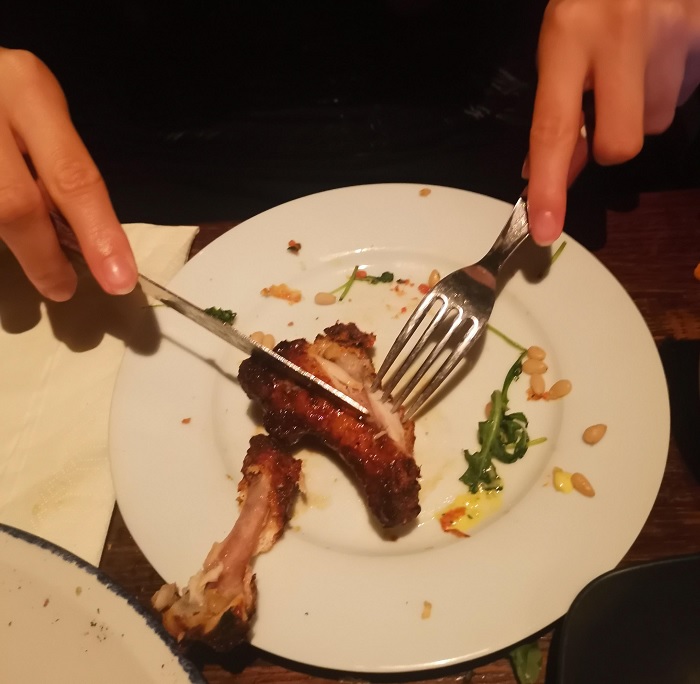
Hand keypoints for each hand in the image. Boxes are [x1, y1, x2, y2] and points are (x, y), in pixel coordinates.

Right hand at [0, 48, 136, 299]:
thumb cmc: (1, 93)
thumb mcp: (35, 110)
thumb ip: (55, 164)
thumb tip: (78, 237)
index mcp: (27, 91)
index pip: (73, 176)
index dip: (99, 234)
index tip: (119, 280)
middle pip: (14, 203)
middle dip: (43, 257)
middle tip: (62, 287)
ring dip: (15, 244)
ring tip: (35, 259)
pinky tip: (8, 231)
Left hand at [525, 0, 699, 244]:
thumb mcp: (560, 43)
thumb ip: (560, 107)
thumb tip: (559, 171)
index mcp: (570, 36)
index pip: (554, 128)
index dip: (550, 186)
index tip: (543, 229)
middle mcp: (623, 33)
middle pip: (621, 143)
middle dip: (610, 144)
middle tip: (604, 110)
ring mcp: (674, 28)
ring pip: (660, 120)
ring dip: (644, 107)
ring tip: (636, 62)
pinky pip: (688, 91)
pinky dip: (673, 84)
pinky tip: (661, 53)